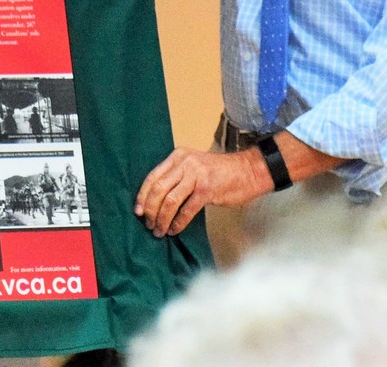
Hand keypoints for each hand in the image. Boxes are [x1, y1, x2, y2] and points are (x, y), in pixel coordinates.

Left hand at [134, 147, 270, 237]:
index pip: (152, 176)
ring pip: (169, 200)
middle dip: (150, 209)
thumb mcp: (194, 165)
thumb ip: (177, 175)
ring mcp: (196, 176)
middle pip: (158, 189)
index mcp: (178, 156)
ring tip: (159, 230)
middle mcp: (184, 163)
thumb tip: (156, 198)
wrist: (248, 171)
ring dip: (162, 219)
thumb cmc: (220, 172)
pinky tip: (174, 230)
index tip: (138, 211)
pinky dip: (178, 222)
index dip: (142, 195)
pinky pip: (186, 210)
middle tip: (148, 224)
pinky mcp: (207, 190)